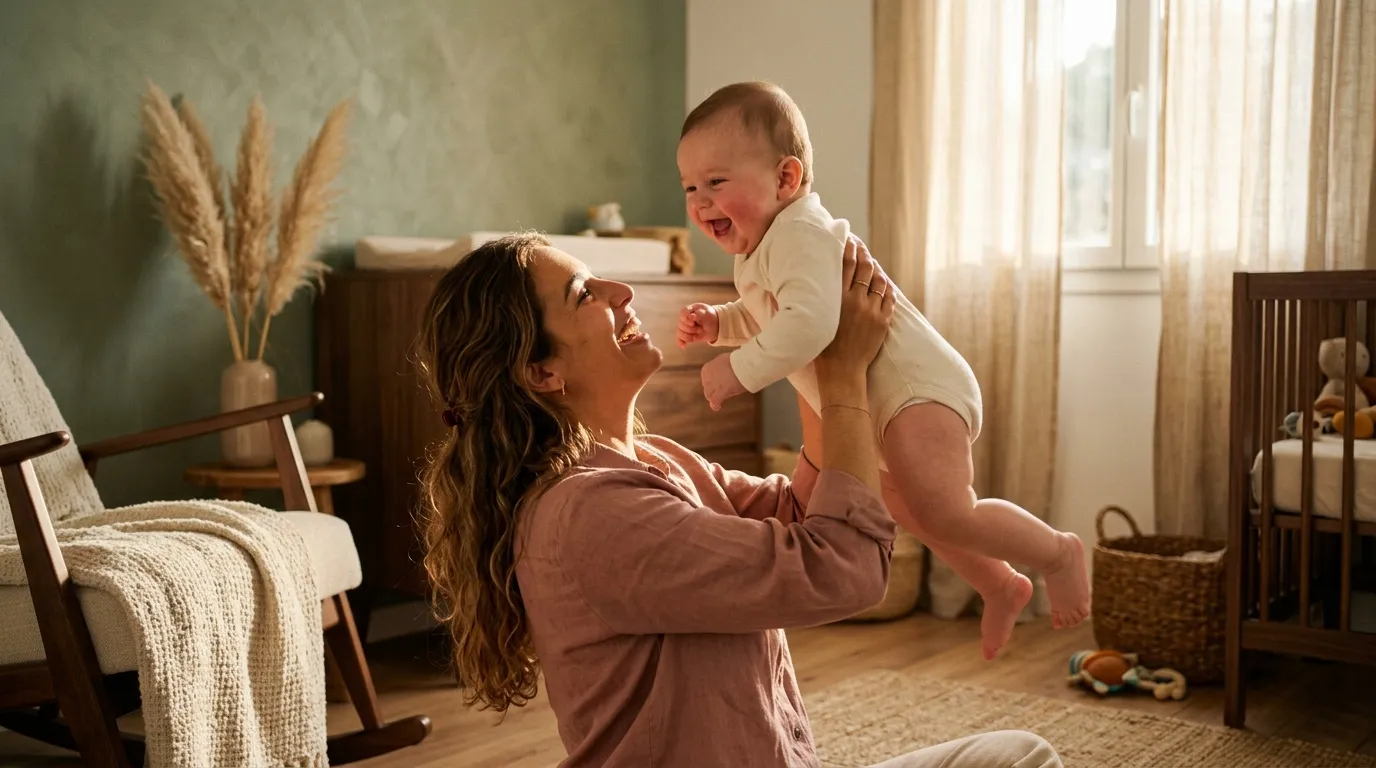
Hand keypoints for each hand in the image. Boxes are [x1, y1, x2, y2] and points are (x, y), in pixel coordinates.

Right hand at [677, 303, 719, 348]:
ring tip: (698, 334)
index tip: (693, 323)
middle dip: (691, 329)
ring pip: (680, 333)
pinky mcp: (686, 335)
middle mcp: (684, 318)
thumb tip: (692, 316)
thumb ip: (699, 314)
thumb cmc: (710, 316)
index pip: (683, 313)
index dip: (686, 319)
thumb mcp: (707, 313)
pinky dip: (681, 343)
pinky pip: (680, 339)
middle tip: (701, 329)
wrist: (715, 325)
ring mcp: (684, 327)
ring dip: (689, 336)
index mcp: (689, 310)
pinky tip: (684, 346)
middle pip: (681, 324)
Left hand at [701, 353, 746, 410]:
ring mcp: (713, 386)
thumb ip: (721, 367)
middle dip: (712, 390)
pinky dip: (715, 405)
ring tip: (718, 400)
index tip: (717, 383)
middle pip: (707, 387)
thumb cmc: (738, 360)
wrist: (744, 364)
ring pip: (709, 395)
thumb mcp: (725, 360)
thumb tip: (723, 371)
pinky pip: (715, 401)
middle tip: (719, 391)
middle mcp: (707, 377)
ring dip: (713, 397)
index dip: (712, 382)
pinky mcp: (720, 393)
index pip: (706, 378)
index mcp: (708, 368)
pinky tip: (717, 407)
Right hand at [816, 236, 894, 378]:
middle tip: (860, 245)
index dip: (848, 248)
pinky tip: (883, 281)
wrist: (842, 372)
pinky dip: (886, 286)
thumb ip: (811, 301)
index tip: (848, 238)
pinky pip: (889, 296)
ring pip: (878, 280)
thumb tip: (796, 287)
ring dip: (876, 268)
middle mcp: (855, 301)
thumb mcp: (814, 319)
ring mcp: (871, 311)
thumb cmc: (822, 348)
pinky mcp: (882, 321)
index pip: (845, 263)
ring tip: (872, 262)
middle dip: (863, 252)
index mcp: (836, 299)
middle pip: (864, 267)